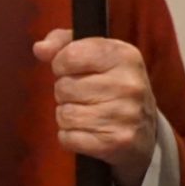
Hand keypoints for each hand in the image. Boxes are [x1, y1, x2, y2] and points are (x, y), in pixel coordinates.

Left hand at [36, 31, 156, 185]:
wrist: (144, 130)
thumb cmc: (112, 86)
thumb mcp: (96, 55)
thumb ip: (64, 43)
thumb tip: (41, 48)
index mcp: (125, 56)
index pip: (70, 55)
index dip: (62, 65)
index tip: (73, 70)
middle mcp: (129, 84)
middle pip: (63, 87)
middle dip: (66, 93)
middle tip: (86, 96)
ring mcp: (126, 114)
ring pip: (64, 114)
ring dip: (68, 116)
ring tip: (89, 114)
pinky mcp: (118, 142)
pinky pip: (69, 138)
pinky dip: (71, 137)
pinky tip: (90, 132)